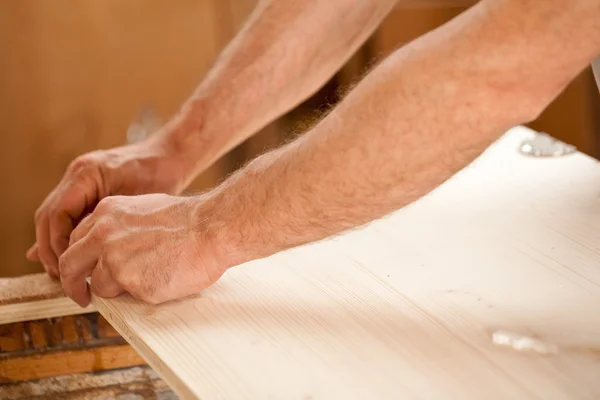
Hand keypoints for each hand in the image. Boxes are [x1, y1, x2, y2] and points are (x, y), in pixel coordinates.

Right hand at [28, 137, 186, 277]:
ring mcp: (78, 180)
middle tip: (63, 276)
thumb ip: (109, 227)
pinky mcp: (85, 188)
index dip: (59, 245)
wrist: (170, 157)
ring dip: (55, 244)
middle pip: (47, 217)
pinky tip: (73, 257)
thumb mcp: (137, 205)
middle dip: (51, 249)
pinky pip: (67, 215)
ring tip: (67, 272)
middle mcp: (76, 174)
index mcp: (86, 174)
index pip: (57, 215)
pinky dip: (67, 236)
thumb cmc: (160, 177)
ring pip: (52, 218)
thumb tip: (87, 260)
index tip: (70, 270)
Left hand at [58, 194, 228, 306]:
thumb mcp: (143, 210)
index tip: (82, 272)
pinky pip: (128, 297)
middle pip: (70, 265)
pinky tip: (162, 279)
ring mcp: (114, 260)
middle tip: (82, 296)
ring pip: (100, 286)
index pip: (75, 241)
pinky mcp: (130, 283)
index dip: (78, 260)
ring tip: (146, 280)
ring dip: (117, 289)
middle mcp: (102, 235)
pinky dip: (142, 294)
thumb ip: (119, 226)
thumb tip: (110, 248)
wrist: (211, 228)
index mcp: (106, 214)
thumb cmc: (189, 220)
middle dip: (73, 284)